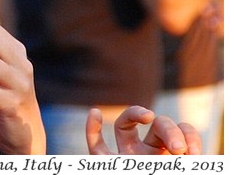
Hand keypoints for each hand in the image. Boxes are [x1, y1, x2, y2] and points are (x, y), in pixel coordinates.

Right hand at [86, 106, 201, 154]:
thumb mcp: (180, 170)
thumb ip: (181, 159)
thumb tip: (184, 151)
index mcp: (169, 156)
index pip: (182, 130)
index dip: (189, 135)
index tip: (191, 153)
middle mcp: (148, 154)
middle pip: (156, 124)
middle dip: (169, 130)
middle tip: (179, 149)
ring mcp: (125, 157)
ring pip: (123, 127)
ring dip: (133, 114)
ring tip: (147, 115)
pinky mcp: (105, 165)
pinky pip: (94, 145)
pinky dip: (91, 128)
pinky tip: (95, 112)